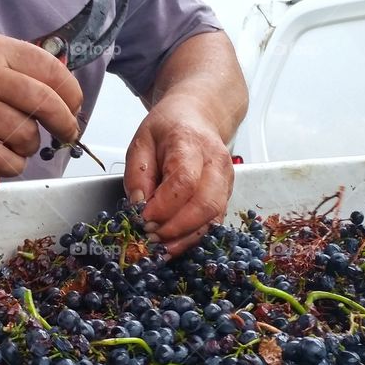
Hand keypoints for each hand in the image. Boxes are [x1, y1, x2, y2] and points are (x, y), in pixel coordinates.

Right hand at [0, 31, 82, 176]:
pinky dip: (12, 165)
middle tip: (66, 133)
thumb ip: (17, 65)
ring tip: (18, 142)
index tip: (74, 106)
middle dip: (65, 125)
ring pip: (26, 137)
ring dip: (30, 146)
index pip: (51, 71)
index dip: (72, 94)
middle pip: (46, 105)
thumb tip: (58, 93)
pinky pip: (3, 160)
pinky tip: (6, 158)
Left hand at [124, 94, 234, 256]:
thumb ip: (137, 174)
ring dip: (184, 239)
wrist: (197, 117)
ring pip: (212, 218)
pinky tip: (173, 245)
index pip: (184, 181)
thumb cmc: (167, 129)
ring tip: (159, 248)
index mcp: (190, 143)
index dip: (163, 206)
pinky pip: (213, 223)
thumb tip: (138, 207)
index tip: (142, 219)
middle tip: (149, 237)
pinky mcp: (227, 195)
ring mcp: (226, 180)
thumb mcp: (141, 142)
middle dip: (175, 228)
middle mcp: (216, 162)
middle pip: (204, 204)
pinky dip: (193, 238)